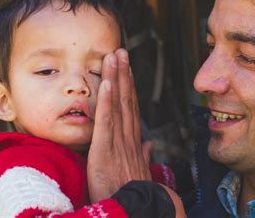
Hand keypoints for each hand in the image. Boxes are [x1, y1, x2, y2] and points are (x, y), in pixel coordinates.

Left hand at [87, 48, 152, 201]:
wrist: (134, 210)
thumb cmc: (133, 192)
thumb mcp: (139, 171)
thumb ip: (143, 155)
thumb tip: (149, 144)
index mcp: (133, 142)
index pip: (131, 109)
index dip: (129, 87)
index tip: (127, 69)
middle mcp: (128, 137)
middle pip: (126, 100)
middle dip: (123, 75)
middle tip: (121, 51)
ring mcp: (118, 142)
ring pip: (117, 105)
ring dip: (116, 79)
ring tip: (114, 56)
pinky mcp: (105, 150)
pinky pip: (106, 122)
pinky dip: (105, 102)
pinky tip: (104, 83)